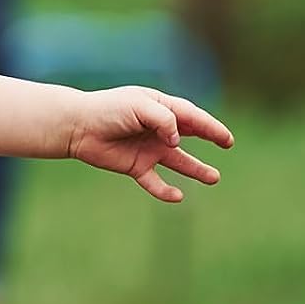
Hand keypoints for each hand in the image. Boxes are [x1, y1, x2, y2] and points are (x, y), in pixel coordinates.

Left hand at [66, 85, 233, 201]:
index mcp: (158, 108)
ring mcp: (147, 148)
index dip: (210, 126)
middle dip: (209, 137)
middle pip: (188, 135)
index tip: (226, 139)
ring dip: (196, 170)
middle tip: (227, 143)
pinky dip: (165, 190)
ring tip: (214, 177)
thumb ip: (164, 120)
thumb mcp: (138, 106)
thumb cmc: (108, 109)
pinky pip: (154, 181)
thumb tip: (178, 141)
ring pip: (178, 161)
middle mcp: (157, 129)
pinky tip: (177, 197)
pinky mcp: (135, 165)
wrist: (77, 126)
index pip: (191, 116)